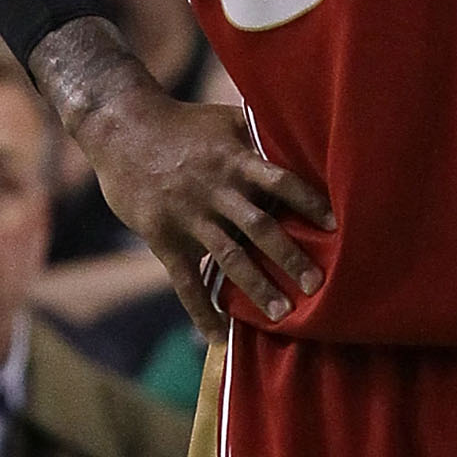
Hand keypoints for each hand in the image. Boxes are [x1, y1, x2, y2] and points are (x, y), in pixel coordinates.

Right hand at [46, 36, 332, 334]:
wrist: (120, 129)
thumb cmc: (183, 124)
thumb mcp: (224, 120)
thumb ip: (261, 134)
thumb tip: (307, 132)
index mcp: (235, 160)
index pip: (280, 182)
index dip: (309, 202)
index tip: (336, 225)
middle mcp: (215, 190)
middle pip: (259, 226)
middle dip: (289, 256)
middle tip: (317, 285)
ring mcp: (188, 216)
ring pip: (228, 257)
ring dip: (256, 287)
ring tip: (282, 314)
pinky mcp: (163, 238)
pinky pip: (185, 281)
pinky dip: (202, 310)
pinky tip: (219, 336)